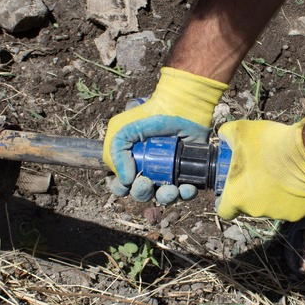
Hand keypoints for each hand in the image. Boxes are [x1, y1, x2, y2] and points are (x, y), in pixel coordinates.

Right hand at [103, 67, 227, 202]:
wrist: (181, 106)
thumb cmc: (150, 116)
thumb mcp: (124, 129)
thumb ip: (116, 152)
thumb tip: (126, 180)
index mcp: (130, 161)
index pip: (120, 184)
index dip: (120, 188)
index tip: (125, 183)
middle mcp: (149, 170)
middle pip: (141, 194)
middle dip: (141, 193)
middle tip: (145, 182)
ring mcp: (169, 172)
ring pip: (164, 197)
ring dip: (164, 198)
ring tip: (169, 189)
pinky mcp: (188, 172)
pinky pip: (186, 192)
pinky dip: (185, 194)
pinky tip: (186, 187)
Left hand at [216, 117, 304, 220]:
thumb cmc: (269, 144)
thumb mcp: (241, 131)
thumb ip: (226, 134)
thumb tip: (223, 135)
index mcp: (237, 197)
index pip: (224, 210)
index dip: (226, 202)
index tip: (232, 192)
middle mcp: (254, 211)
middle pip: (249, 206)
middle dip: (253, 192)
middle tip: (262, 174)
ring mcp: (276, 214)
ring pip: (270, 206)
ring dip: (272, 195)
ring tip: (282, 176)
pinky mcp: (296, 214)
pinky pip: (290, 207)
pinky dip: (291, 198)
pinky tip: (296, 183)